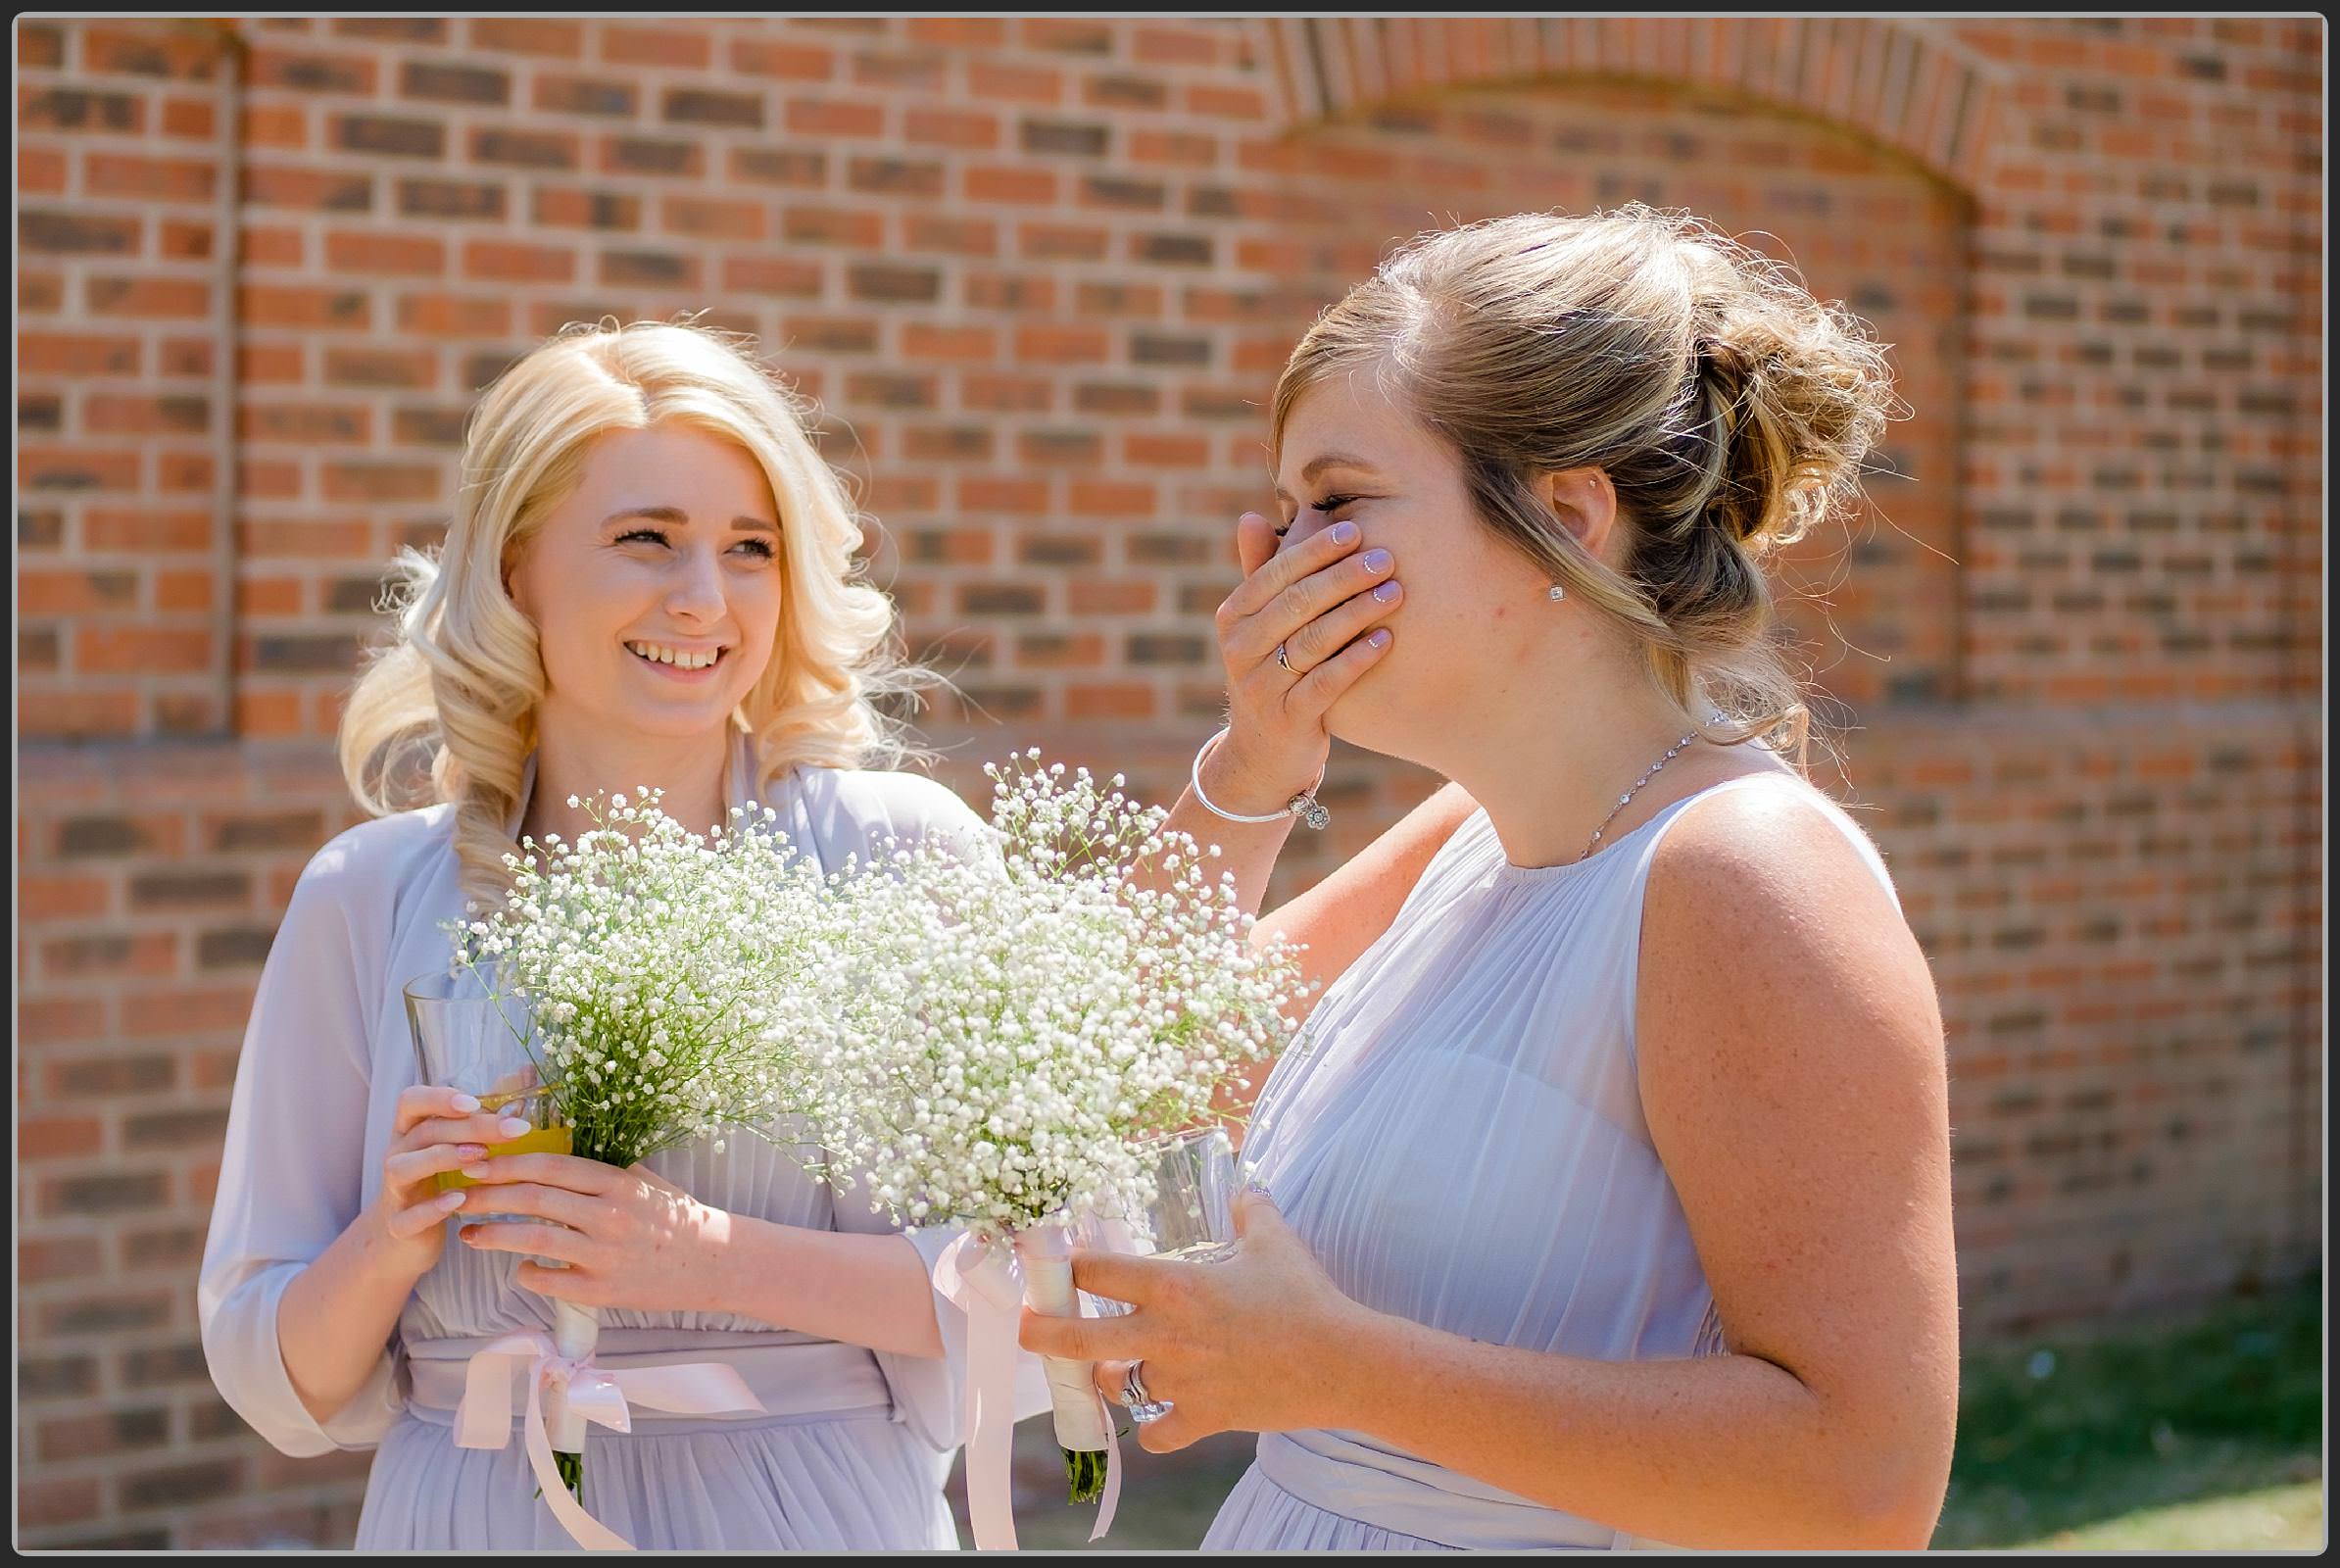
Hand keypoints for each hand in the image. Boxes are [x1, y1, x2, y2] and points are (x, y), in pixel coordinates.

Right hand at [370, 1080, 538, 1284]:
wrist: (407, 1237)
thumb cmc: (439, 1180)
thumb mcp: (458, 1144)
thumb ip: (486, 1111)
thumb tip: (525, 1072)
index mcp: (411, 1131)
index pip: (411, 1100)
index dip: (440, 1098)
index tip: (475, 1102)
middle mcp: (398, 1155)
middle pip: (426, 1132)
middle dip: (469, 1128)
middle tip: (512, 1130)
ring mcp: (394, 1191)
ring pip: (403, 1168)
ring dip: (442, 1158)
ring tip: (480, 1156)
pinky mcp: (398, 1226)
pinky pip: (407, 1217)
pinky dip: (431, 1209)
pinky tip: (458, 1200)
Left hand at [451, 1152, 736, 1314]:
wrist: (714, 1262)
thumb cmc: (675, 1217)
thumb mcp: (643, 1181)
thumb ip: (601, 1169)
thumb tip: (551, 1152)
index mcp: (616, 1182)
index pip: (548, 1166)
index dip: (506, 1163)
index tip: (475, 1161)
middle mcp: (608, 1215)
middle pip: (532, 1199)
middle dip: (486, 1196)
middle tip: (456, 1195)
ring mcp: (604, 1255)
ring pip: (532, 1240)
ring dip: (492, 1234)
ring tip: (468, 1233)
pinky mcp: (602, 1291)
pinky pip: (548, 1280)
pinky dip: (524, 1272)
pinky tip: (516, 1268)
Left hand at [1017, 1188, 1368, 1452]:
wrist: (1341, 1362)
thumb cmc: (1305, 1296)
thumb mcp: (1275, 1242)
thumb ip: (1251, 1211)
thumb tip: (1246, 1189)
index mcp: (1176, 1285)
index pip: (1099, 1270)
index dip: (1072, 1265)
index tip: (1059, 1264)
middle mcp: (1166, 1335)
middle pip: (1079, 1337)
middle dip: (1041, 1332)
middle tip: (1023, 1328)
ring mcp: (1180, 1382)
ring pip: (1117, 1384)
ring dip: (1110, 1375)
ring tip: (1113, 1367)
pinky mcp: (1202, 1418)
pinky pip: (1157, 1435)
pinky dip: (1154, 1430)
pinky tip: (1158, 1419)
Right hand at [1208, 512, 1399, 814]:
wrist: (1262, 754)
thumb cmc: (1271, 672)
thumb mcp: (1257, 626)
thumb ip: (1258, 574)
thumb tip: (1250, 516)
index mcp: (1232, 617)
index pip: (1274, 574)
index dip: (1315, 551)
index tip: (1355, 531)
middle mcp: (1239, 650)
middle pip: (1297, 604)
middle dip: (1344, 577)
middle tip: (1386, 558)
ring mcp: (1260, 687)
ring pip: (1314, 641)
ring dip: (1358, 613)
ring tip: (1395, 593)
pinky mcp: (1287, 720)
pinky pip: (1327, 683)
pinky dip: (1357, 659)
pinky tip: (1386, 640)